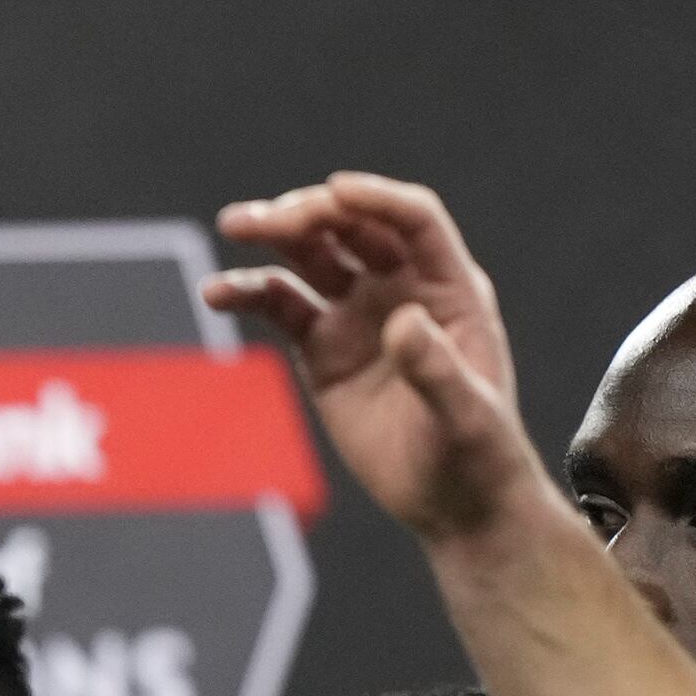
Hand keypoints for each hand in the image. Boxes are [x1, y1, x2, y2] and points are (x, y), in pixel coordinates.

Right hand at [203, 174, 544, 542]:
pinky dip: (250, 294)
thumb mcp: (467, 415)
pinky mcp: (323, 350)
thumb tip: (401, 321)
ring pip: (312, 258)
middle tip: (262, 219)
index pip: (413, 221)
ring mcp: (359, 315)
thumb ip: (435, 369)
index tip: (333, 191)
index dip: (375, 199)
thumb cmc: (477, 454)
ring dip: (273, 236)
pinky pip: (283, 308)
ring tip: (233, 225)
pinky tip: (218, 292)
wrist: (454, 503)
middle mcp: (403, 289)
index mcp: (451, 289)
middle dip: (308, 214)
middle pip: (352, 228)